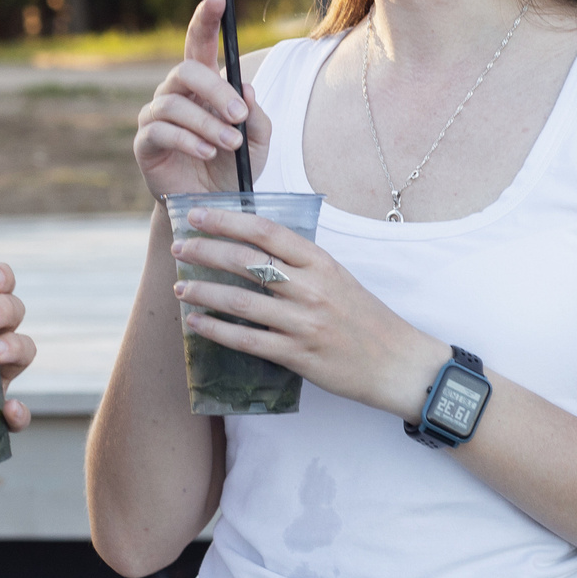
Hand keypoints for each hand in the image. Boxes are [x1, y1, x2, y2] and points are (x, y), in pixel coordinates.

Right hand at [135, 0, 270, 197]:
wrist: (216, 208)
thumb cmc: (237, 168)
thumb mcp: (259, 141)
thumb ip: (256, 114)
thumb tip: (244, 86)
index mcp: (204, 85)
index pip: (201, 43)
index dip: (207, 18)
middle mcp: (176, 93)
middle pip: (187, 70)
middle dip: (216, 89)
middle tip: (239, 115)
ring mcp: (156, 116)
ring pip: (175, 103)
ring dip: (207, 123)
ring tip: (230, 144)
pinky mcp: (145, 143)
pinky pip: (161, 130)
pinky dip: (188, 139)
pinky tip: (206, 152)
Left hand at [169, 204, 445, 421]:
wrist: (397, 362)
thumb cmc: (366, 318)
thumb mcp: (339, 278)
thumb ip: (301, 264)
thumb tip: (253, 249)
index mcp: (322, 263)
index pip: (267, 233)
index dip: (227, 221)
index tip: (198, 215)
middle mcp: (312, 289)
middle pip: (246, 262)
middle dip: (205, 252)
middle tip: (179, 247)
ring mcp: (303, 323)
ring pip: (239, 301)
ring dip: (202, 292)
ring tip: (180, 287)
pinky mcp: (297, 355)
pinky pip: (246, 340)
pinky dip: (215, 330)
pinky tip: (196, 323)